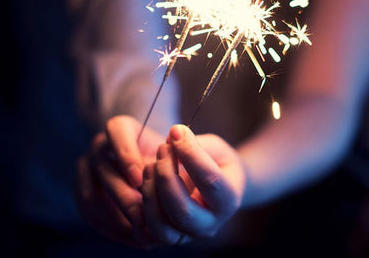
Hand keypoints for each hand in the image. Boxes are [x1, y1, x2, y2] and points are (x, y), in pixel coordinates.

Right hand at [75, 115, 163, 247]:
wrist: (153, 170)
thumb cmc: (170, 162)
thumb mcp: (176, 157)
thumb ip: (174, 162)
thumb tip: (172, 178)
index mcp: (121, 128)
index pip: (115, 131)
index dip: (125, 155)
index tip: (140, 178)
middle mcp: (100, 145)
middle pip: (101, 167)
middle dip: (122, 195)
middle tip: (142, 216)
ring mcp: (87, 168)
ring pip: (91, 194)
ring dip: (114, 215)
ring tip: (139, 229)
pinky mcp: (83, 191)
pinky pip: (88, 212)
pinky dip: (109, 226)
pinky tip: (131, 235)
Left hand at [140, 125, 244, 245]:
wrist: (217, 188)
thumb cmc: (216, 162)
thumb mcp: (214, 147)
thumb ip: (196, 143)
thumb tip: (173, 135)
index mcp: (229, 201)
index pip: (209, 181)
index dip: (189, 153)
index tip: (176, 131)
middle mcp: (209, 225)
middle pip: (182, 211)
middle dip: (165, 176)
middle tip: (161, 149)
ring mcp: (187, 236)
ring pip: (161, 228)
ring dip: (149, 193)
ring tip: (149, 166)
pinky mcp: (168, 237)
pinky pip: (147, 235)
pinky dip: (139, 210)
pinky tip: (142, 183)